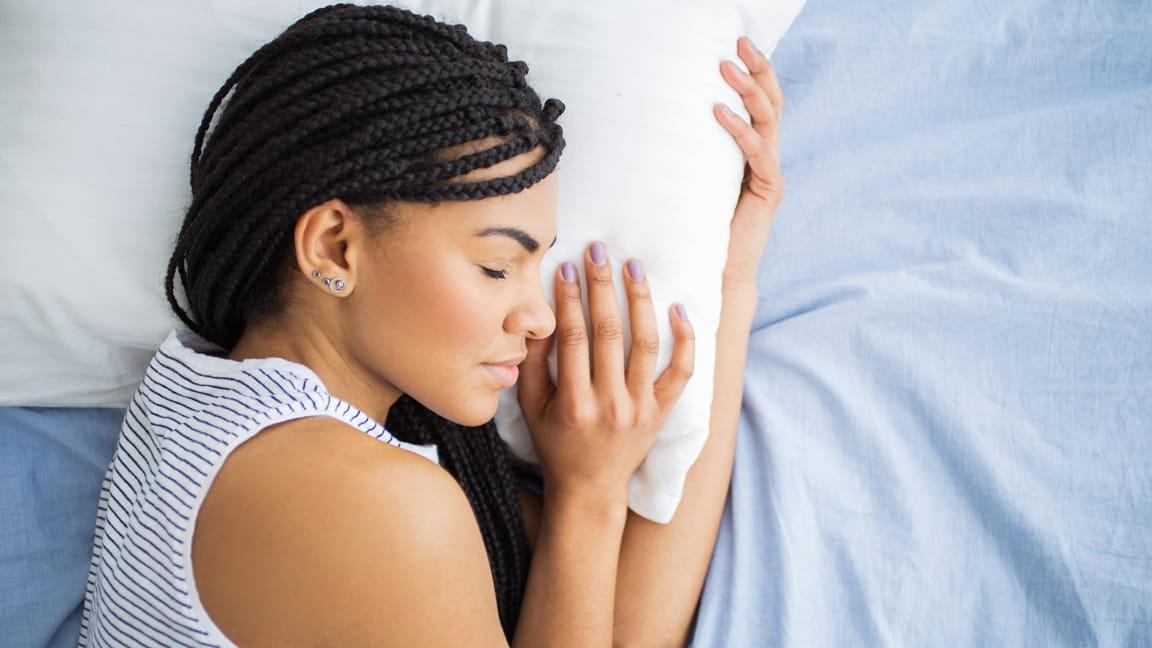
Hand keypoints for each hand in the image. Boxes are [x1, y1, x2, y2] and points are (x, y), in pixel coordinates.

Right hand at [517, 243, 694, 503]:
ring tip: (633, 266)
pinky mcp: (662, 412)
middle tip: (599, 250)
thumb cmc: (555, 443)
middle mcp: (611, 405)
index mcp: (574, 403)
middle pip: (609, 333)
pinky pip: (681, 372)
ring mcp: (641, 408)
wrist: (590, 488)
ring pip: (645, 344)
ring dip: (640, 300)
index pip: (573, 338)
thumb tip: (539, 317)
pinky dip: (684, 340)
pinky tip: (678, 308)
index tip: (567, 267)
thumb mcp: (531, 407)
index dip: (569, 299)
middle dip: (602, 286)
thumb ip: (533, 364)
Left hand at [714, 36, 785, 288]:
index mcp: (754, 152)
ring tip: (726, 70)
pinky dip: (740, 130)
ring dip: (748, 92)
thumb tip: (659, 119)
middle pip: (772, 103)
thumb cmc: (699, 226)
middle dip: (758, 70)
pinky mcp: (768, 192)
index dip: (755, 71)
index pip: (761, 103)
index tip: (736, 43)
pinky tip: (720, 113)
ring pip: (768, 121)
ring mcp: (770, 174)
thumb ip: (692, 151)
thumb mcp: (694, 178)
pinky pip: (757, 154)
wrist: (715, 269)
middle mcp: (767, 158)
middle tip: (739, 44)